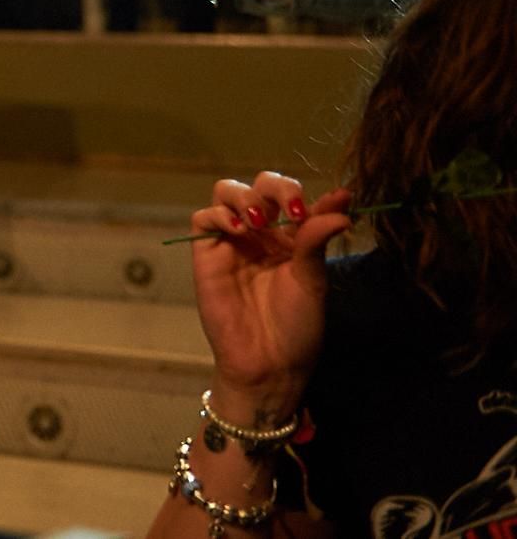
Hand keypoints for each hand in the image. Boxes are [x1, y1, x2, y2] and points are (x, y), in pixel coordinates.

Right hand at [188, 171, 352, 413]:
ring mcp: (232, 240)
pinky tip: (239, 230)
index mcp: (291, 237)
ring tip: (260, 220)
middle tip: (291, 209)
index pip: (295, 199)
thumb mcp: (313, 279)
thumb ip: (317, 237)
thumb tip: (343, 200)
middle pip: (260, 185)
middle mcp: (261, 233)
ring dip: (245, 197)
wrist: (269, 361)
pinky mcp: (206, 253)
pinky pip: (204, 218)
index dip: (310, 194)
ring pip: (227, 192)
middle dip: (277, 188)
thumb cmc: (296, 325)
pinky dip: (219, 215)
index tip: (336, 200)